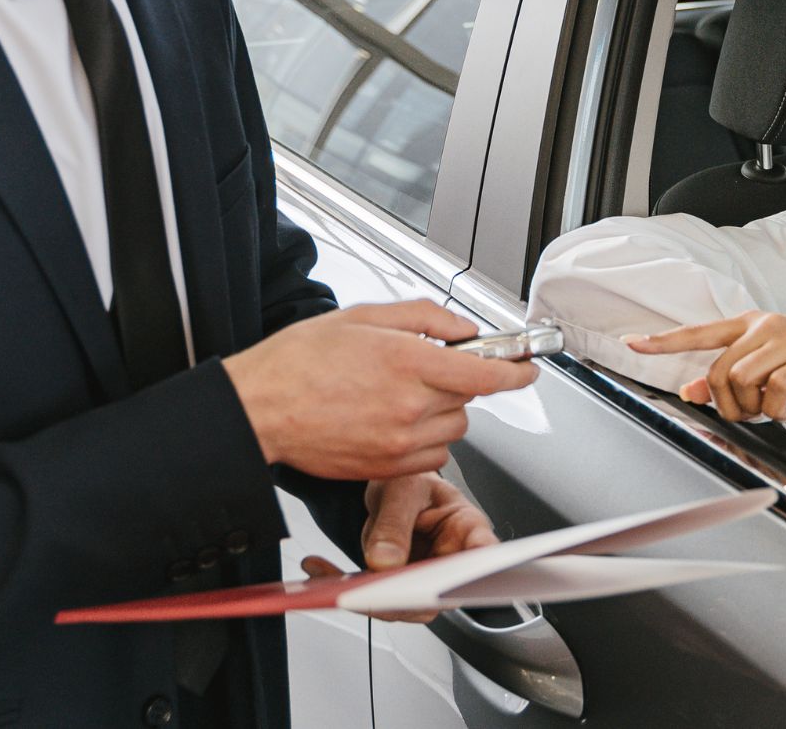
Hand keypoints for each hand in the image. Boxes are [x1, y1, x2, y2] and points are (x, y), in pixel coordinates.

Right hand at [223, 301, 536, 478]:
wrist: (259, 409)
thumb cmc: (300, 362)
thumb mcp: (363, 316)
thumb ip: (424, 318)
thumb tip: (464, 328)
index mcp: (407, 363)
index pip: (486, 374)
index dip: (516, 372)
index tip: (527, 369)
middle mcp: (408, 406)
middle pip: (470, 401)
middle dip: (457, 384)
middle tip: (424, 370)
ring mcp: (398, 443)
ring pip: (454, 431)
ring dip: (442, 413)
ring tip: (401, 396)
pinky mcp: (385, 468)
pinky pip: (431, 458)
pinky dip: (425, 442)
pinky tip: (394, 422)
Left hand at [300, 472, 497, 623]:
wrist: (390, 487)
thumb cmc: (410, 482)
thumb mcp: (402, 489)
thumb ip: (395, 523)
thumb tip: (384, 563)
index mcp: (467, 529)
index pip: (482, 554)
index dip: (477, 573)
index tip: (457, 582)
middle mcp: (449, 561)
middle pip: (438, 594)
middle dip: (402, 599)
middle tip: (370, 593)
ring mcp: (423, 578)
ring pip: (403, 604)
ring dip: (364, 598)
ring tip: (329, 580)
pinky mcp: (396, 586)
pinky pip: (374, 598)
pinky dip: (344, 589)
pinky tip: (320, 570)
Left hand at [625, 312, 785, 422]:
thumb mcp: (776, 365)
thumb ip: (734, 375)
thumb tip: (690, 389)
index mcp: (754, 325)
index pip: (699, 332)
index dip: (664, 340)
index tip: (633, 344)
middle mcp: (766, 327)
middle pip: (718, 370)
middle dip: (724, 404)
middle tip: (748, 416)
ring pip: (740, 380)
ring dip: (749, 409)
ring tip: (769, 414)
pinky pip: (773, 390)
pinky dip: (774, 410)